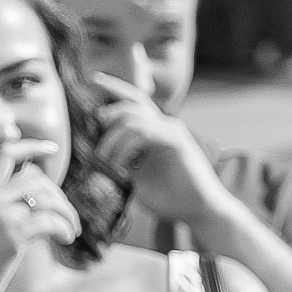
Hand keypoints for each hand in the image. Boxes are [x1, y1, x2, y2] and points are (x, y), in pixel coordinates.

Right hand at [0, 139, 80, 291]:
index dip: (29, 146)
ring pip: (47, 198)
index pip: (3, 156)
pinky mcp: (12, 233)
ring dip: (67, 213)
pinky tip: (66, 238)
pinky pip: (51, 221)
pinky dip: (65, 228)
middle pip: (35, 178)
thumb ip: (3, 201)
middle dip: (58, 196)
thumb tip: (38, 182)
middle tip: (68, 217)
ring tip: (72, 230)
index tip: (52, 148)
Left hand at [93, 74, 231, 226]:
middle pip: (128, 107)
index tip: (93, 80)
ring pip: (132, 119)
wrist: (198, 210)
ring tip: (105, 162)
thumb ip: (121, 159)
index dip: (114, 88)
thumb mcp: (136, 174)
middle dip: (105, 121)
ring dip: (111, 141)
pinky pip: (143, 133)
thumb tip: (95, 153)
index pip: (134, 101)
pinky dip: (125, 148)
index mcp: (156, 130)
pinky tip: (121, 165)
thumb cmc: (169, 196)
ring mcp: (172, 131)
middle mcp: (166, 125)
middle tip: (97, 151)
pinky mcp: (177, 141)